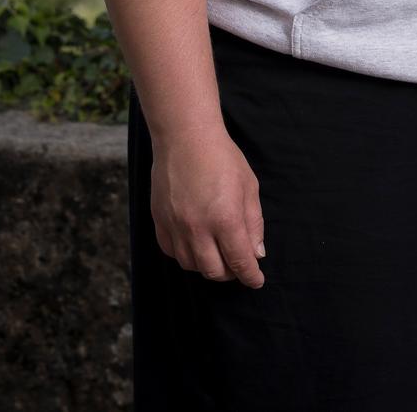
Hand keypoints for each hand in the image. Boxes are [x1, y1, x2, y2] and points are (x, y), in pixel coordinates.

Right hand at [150, 124, 266, 287]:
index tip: (256, 280)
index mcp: (226, 219)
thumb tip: (256, 253)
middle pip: (215, 271)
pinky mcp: (160, 221)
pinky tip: (195, 244)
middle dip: (231, 273)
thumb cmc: (222, 157)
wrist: (185, 136)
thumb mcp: (249, 186)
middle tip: (237, 263)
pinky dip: (186, 255)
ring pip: (192, 266)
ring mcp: (176, 226)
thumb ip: (253, 223)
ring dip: (208, 265)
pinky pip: (172, 252)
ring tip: (217, 252)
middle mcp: (198, 228)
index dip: (251, 276)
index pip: (240, 262)